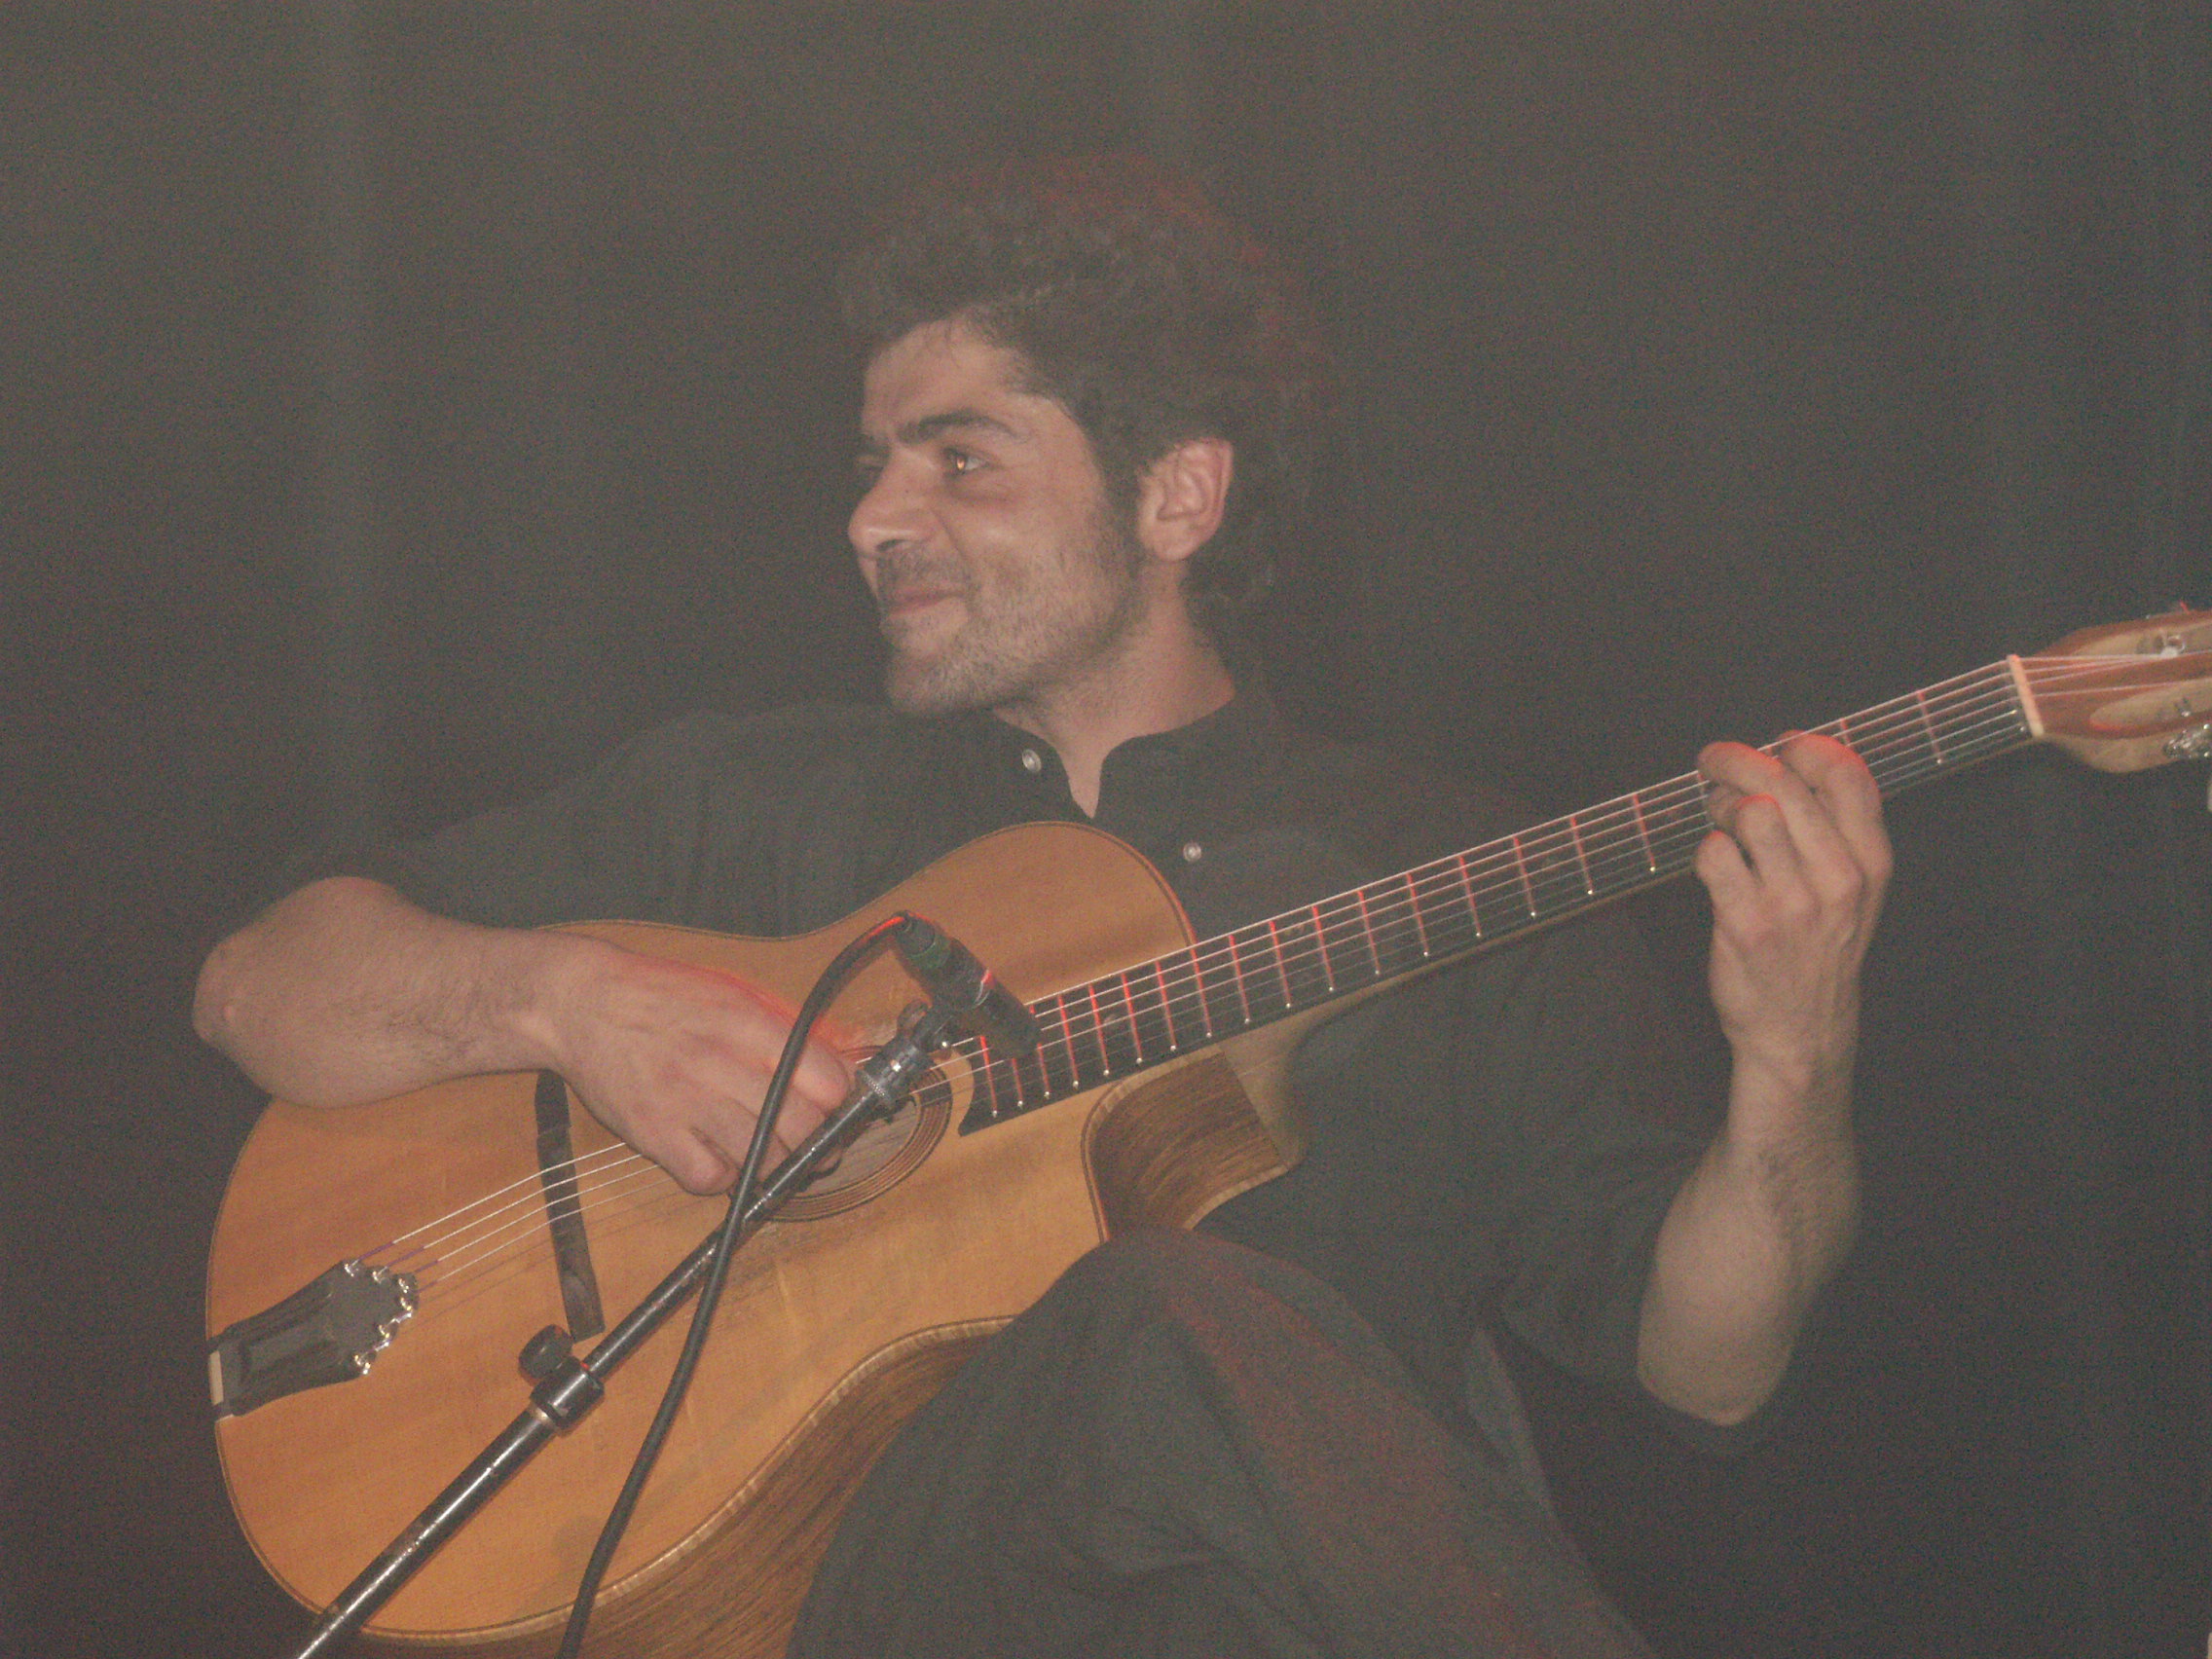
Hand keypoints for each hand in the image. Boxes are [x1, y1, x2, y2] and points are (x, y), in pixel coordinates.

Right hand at [535, 942, 854, 1195]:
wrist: (581, 1004)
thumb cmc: (662, 996)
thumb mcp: (731, 991)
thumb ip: (787, 1025)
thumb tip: (845, 1057)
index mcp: (746, 1022)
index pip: (825, 1078)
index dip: (841, 1099)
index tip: (836, 1104)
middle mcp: (720, 1062)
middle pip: (802, 1126)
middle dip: (819, 1141)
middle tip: (815, 1142)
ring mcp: (685, 1101)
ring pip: (764, 1157)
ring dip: (777, 1163)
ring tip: (771, 1151)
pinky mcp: (654, 1133)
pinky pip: (709, 1178)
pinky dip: (723, 1177)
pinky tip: (720, 1157)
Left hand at [1694, 733, 1891, 1115]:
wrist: (1800, 1031)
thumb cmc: (1819, 951)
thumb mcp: (1854, 891)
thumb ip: (1836, 831)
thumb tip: (1791, 761)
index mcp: (1870, 862)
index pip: (1849, 775)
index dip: (1807, 746)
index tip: (1781, 743)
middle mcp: (1838, 877)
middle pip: (1787, 782)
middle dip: (1740, 759)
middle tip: (1714, 760)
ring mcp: (1792, 901)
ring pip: (1751, 810)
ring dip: (1721, 802)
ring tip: (1715, 813)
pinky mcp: (1747, 922)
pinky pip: (1714, 853)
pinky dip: (1705, 848)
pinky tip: (1712, 860)